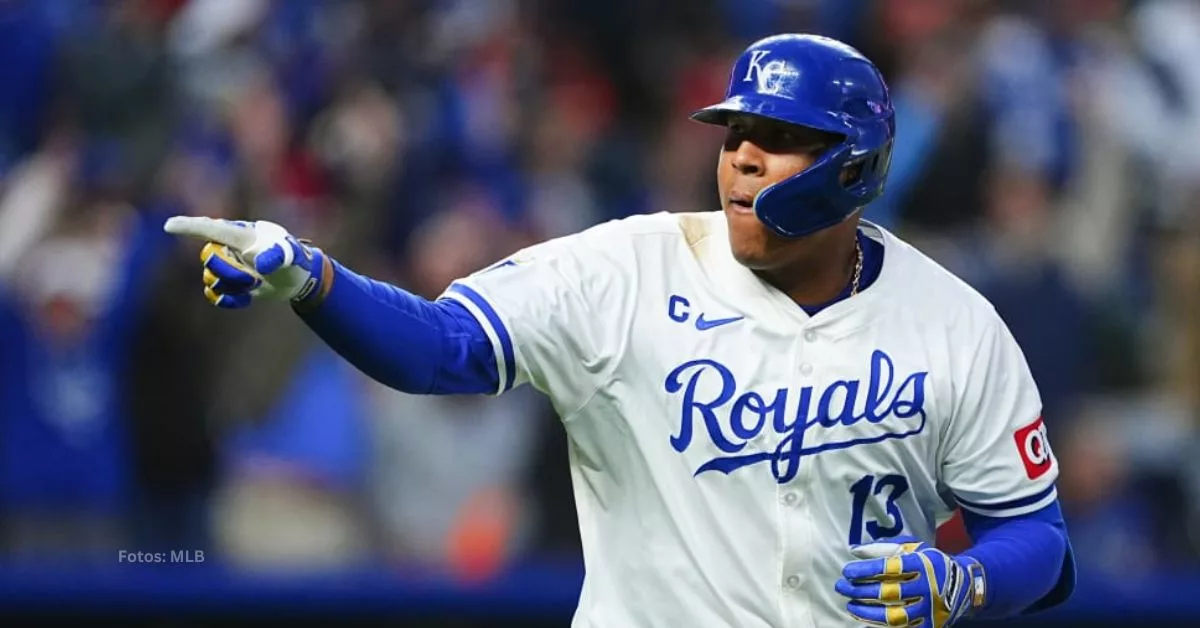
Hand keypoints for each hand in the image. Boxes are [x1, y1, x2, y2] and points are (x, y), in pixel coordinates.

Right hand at [164, 216, 327, 308]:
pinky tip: (246, 301)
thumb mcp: (291, 255)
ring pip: (210, 277)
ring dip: (232, 286)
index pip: (210, 228)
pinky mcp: (231, 284)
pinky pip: (214, 294)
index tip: (169, 225)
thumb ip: (277, 255)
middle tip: (254, 279)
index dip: (189, 227)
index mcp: (241, 235)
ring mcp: (229, 266)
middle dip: (228, 272)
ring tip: (255, 285)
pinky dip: (228, 300)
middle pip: (209, 258)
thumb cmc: (295, 259)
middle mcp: (230, 248)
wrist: (299, 277)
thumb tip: (260, 265)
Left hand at [836, 537, 984, 627]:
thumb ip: (883, 547)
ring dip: (868, 612)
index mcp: (922, 565)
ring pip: (894, 615)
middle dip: (860, 590)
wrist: (964, 584)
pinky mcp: (929, 625)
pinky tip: (865, 620)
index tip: (847, 571)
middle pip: (888, 592)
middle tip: (841, 587)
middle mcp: (927, 588)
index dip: (865, 570)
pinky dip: (881, 626)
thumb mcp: (912, 548)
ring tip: (850, 605)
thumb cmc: (929, 562)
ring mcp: (929, 610)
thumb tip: (854, 551)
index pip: (889, 568)